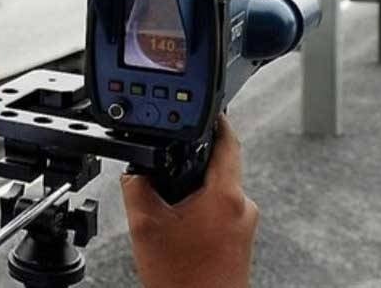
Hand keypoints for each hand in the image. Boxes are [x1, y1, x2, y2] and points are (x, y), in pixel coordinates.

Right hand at [121, 115, 257, 287]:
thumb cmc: (182, 280)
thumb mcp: (144, 225)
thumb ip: (137, 186)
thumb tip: (136, 170)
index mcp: (225, 195)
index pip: (228, 141)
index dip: (217, 120)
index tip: (209, 109)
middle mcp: (243, 207)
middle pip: (220, 167)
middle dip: (194, 164)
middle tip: (169, 169)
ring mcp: (244, 226)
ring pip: (218, 191)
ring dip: (195, 192)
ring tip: (170, 212)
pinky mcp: (241, 241)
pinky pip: (220, 211)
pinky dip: (200, 211)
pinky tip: (180, 229)